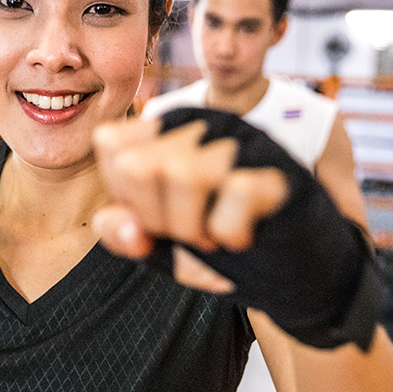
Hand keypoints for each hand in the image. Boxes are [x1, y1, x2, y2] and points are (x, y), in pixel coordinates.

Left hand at [92, 117, 286, 290]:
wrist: (282, 267)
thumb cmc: (214, 242)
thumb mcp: (156, 242)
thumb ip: (121, 232)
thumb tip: (125, 225)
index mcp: (165, 131)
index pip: (111, 143)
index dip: (123, 192)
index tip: (154, 212)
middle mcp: (200, 125)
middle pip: (138, 165)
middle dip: (153, 217)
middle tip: (184, 231)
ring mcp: (241, 142)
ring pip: (183, 174)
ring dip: (191, 228)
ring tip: (210, 236)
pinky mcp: (277, 168)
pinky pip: (236, 192)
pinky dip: (231, 230)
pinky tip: (240, 237)